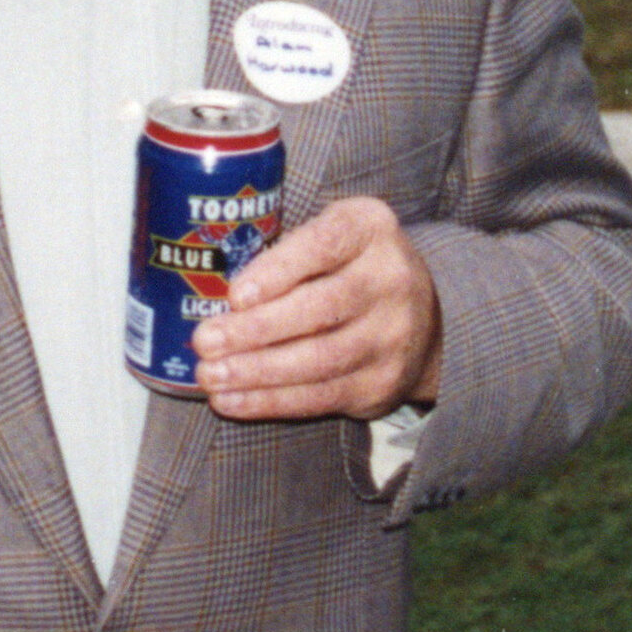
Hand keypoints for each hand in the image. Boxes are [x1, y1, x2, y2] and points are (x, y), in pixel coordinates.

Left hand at [188, 195, 444, 420]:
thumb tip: (213, 286)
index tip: (235, 295)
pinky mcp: (381, 384)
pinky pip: (320, 397)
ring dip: (256, 372)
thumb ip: (289, 248)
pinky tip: (231, 400)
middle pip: (320, 309)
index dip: (278, 271)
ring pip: (318, 360)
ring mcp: (391, 337)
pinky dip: (270, 401)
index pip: (324, 245)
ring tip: (210, 374)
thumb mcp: (334, 232)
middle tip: (205, 340)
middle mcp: (391, 280)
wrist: (426, 318)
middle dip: (255, 330)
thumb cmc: (351, 266)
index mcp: (371, 229)